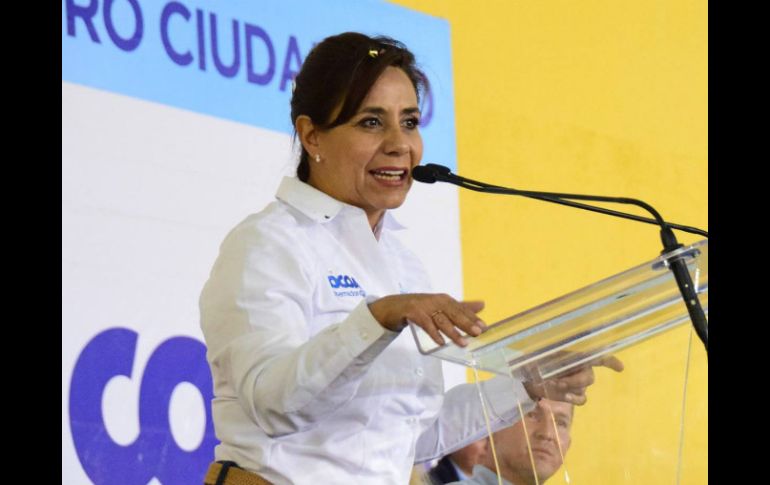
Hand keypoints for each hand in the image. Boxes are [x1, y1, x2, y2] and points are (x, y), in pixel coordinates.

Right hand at [368, 293, 485, 346]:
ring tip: (462, 343)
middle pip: (453, 312)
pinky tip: (440, 342)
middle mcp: (435, 300)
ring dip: (452, 332)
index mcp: (444, 299)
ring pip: (441, 319)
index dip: (472, 318)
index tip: (484, 327)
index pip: (461, 309)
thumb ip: (460, 307)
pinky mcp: (412, 312)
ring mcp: (423, 305)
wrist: (392, 307)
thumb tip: (482, 304)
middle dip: (466, 323)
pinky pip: (425, 323)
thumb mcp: (441, 306)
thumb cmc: (419, 308)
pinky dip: (434, 333)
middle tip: (478, 333)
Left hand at [522, 355, 623, 404]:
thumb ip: (551, 353)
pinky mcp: (573, 395)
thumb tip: (556, 353)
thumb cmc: (535, 361)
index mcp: (575, 355)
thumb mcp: (540, 353)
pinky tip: (565, 396)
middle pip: (590, 377)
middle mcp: (580, 368)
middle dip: (577, 380)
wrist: (527, 378)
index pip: (597, 356)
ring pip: (585, 387)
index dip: (610, 361)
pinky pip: (582, 399)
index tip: (620, 368)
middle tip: (560, 382)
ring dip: (571, 388)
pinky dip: (574, 398)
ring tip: (555, 385)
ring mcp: (578, 383)